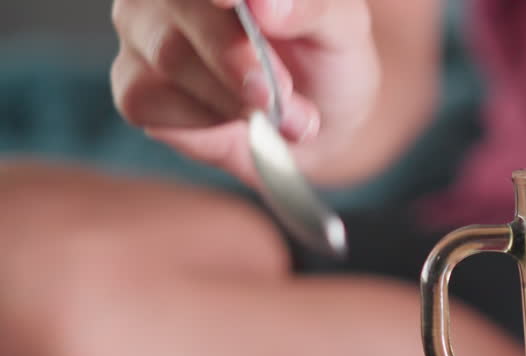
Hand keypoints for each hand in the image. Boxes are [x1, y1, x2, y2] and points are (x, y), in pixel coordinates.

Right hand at [110, 0, 377, 183]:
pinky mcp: (132, 85)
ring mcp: (141, 29)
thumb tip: (264, 3)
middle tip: (277, 94)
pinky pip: (150, 99)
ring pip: (170, 57)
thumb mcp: (342, 26)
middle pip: (181, 6)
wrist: (320, 119)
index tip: (232, 2)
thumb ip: (311, 5)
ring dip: (234, 99)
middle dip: (234, 55)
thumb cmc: (326, 56)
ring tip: (288, 118)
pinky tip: (241, 123)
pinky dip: (207, 121)